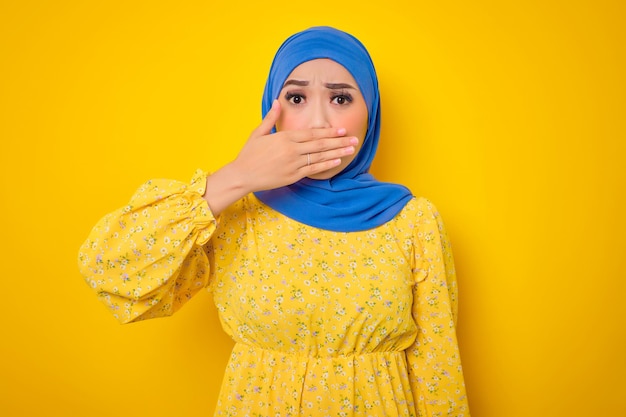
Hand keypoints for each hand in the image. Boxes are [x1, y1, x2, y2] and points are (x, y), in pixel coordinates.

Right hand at [232, 99, 357, 191]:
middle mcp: (291, 149)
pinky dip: (326, 165)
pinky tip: (337, 161)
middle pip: (320, 144)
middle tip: (354, 138)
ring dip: (338, 152)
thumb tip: (277, 101)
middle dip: (339, 141)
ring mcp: (293, 164)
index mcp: (285, 137)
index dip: (328, 131)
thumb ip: (271, 118)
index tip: (341, 129)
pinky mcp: (293, 176)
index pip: (312, 133)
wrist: (242, 175)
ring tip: (351, 149)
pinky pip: (313, 169)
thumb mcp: (258, 133)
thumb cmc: (249, 154)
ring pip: (320, 156)